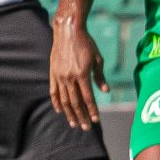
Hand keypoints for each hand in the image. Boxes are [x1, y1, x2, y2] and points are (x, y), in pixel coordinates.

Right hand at [49, 13, 105, 129]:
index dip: (92, 110)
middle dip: (81, 116)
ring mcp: (59, 76)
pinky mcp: (53, 73)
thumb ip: (100, 76)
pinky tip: (60, 110)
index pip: (88, 98)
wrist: (68, 31)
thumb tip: (106, 91)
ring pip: (64, 100)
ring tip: (74, 123)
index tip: (96, 120)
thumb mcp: (97, 58)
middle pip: (76, 102)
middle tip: (85, 127)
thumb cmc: (87, 43)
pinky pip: (54, 92)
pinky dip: (57, 102)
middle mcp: (69, 77)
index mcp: (82, 74)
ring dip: (69, 113)